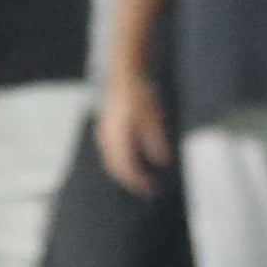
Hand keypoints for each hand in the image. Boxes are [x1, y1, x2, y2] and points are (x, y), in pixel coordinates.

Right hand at [97, 76, 169, 194]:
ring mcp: (104, 134)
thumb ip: (156, 139)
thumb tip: (162, 161)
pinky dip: (119, 164)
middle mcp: (107, 138)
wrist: (125, 76)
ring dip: (124, 174)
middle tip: (146, 189)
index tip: (151, 190)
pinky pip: (109, 154)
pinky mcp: (105, 131)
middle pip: (116, 168)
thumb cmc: (141, 93)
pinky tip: (132, 164)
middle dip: (131, 181)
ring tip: (140, 180)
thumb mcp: (154, 116)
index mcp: (119, 135)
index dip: (138, 182)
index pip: (126, 167)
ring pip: (110, 162)